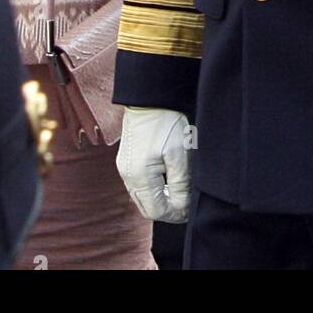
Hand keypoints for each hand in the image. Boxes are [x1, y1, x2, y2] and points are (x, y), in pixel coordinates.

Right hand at [116, 107, 191, 222]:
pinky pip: (137, 185)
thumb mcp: (179, 155)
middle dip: (167, 209)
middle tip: (185, 203)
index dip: (175, 215)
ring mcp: (123, 168)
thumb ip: (180, 186)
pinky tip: (165, 179)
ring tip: (177, 191)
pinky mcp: (125, 161)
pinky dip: (151, 189)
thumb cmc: (166, 124)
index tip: (189, 210)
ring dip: (159, 200)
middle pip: (147, 208)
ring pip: (142, 198)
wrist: (149, 98)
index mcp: (140, 176)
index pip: (156, 211)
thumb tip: (182, 208)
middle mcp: (127, 176)